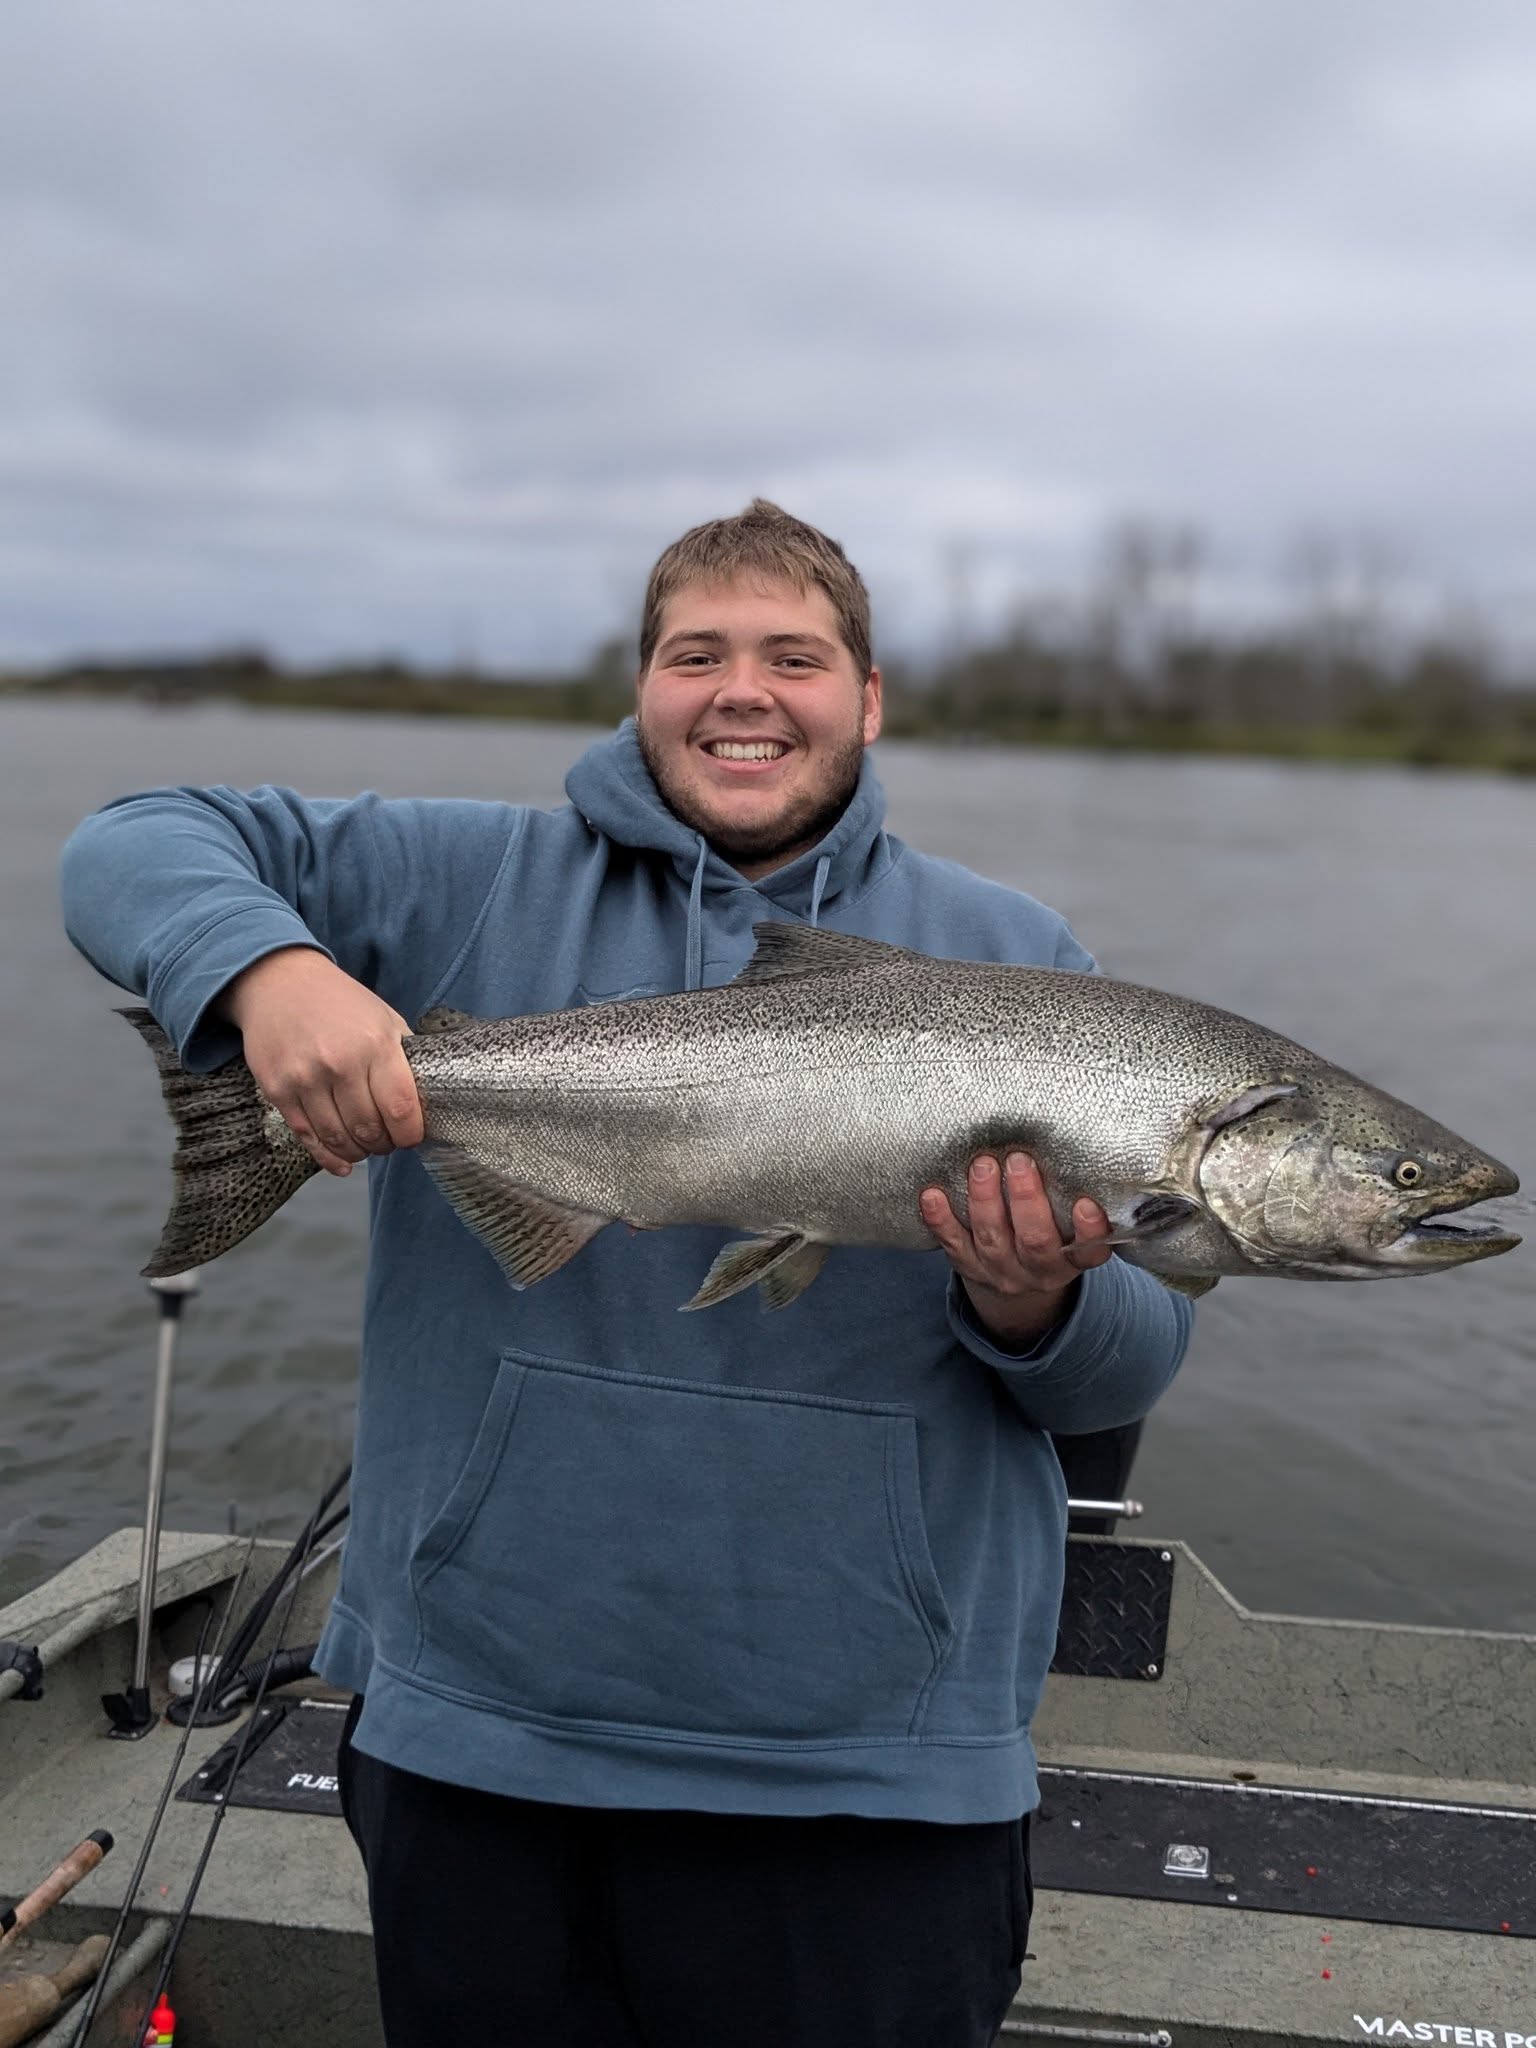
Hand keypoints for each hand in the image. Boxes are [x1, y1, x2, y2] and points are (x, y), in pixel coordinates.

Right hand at [219, 947, 423, 1175]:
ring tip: (366, 1147)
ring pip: (339, 1138)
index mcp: (375, 1044)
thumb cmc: (339, 1002)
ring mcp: (305, 1079)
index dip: (410, 1133)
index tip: (412, 1137)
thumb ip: (404, 1057)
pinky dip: (328, 1156)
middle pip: (370, 1129)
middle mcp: (340, 1064)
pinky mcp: (278, 1090)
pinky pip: (307, 1136)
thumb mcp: (384, 1017)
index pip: (401, 1108)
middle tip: (388, 1142)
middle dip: (385, 1144)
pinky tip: (342, 1162)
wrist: (278, 982)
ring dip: (358, 1152)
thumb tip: (425, 1099)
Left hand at [920, 1152, 1112, 1349]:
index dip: (1090, 1231)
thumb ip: (1067, 1196)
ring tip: (982, 1165)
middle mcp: (1039, 1270)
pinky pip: (953, 1244)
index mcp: (1071, 1260)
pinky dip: (940, 1220)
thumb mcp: (1067, 1225)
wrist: (1016, 1277)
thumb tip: (1064, 1140)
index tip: (1086, 1203)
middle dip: (1026, 1200)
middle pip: (1035, 1241)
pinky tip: (931, 1195)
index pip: (1088, 1251)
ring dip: (985, 1200)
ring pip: (992, 1240)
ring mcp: (1001, 1271)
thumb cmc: (1048, 1232)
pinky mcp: (968, 1266)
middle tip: (1020, 1160)